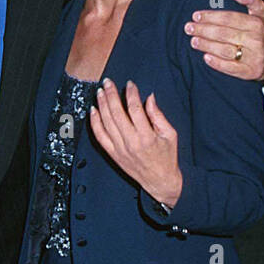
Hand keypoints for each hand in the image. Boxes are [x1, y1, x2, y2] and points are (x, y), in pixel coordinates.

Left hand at [90, 80, 182, 207]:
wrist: (159, 181)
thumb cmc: (167, 157)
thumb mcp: (170, 135)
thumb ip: (158, 115)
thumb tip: (149, 97)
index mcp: (147, 136)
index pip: (135, 109)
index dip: (131, 94)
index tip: (130, 84)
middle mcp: (131, 142)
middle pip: (117, 113)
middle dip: (111, 94)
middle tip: (108, 82)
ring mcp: (120, 149)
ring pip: (106, 122)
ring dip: (102, 105)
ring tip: (100, 91)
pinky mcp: (113, 154)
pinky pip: (100, 136)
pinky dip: (95, 122)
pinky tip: (93, 110)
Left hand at [185, 0, 263, 80]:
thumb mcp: (262, 13)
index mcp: (256, 24)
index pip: (229, 18)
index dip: (211, 17)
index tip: (196, 16)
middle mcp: (255, 40)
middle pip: (224, 34)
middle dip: (204, 30)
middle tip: (188, 28)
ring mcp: (253, 57)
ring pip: (225, 50)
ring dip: (207, 46)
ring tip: (193, 41)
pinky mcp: (250, 72)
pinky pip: (230, 68)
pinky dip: (217, 63)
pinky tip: (205, 57)